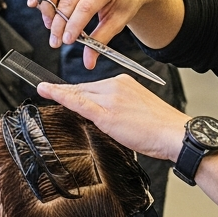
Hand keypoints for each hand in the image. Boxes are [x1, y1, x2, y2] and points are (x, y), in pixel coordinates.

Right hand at [29, 0, 163, 68]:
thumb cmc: (124, 2)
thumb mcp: (118, 22)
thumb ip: (101, 41)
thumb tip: (88, 62)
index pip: (85, 7)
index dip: (73, 25)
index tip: (66, 41)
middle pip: (67, 0)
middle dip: (59, 24)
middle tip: (56, 42)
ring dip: (47, 7)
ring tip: (49, 25)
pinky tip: (34, 3)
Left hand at [38, 76, 187, 161]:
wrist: (174, 134)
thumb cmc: (160, 127)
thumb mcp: (138, 109)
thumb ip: (119, 107)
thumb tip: (103, 115)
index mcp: (124, 83)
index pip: (93, 86)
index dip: (75, 89)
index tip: (62, 89)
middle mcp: (116, 85)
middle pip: (83, 88)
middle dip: (65, 91)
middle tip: (45, 89)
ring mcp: (111, 98)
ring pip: (79, 93)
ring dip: (60, 93)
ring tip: (44, 90)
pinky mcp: (107, 113)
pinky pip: (78, 102)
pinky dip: (61, 95)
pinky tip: (48, 92)